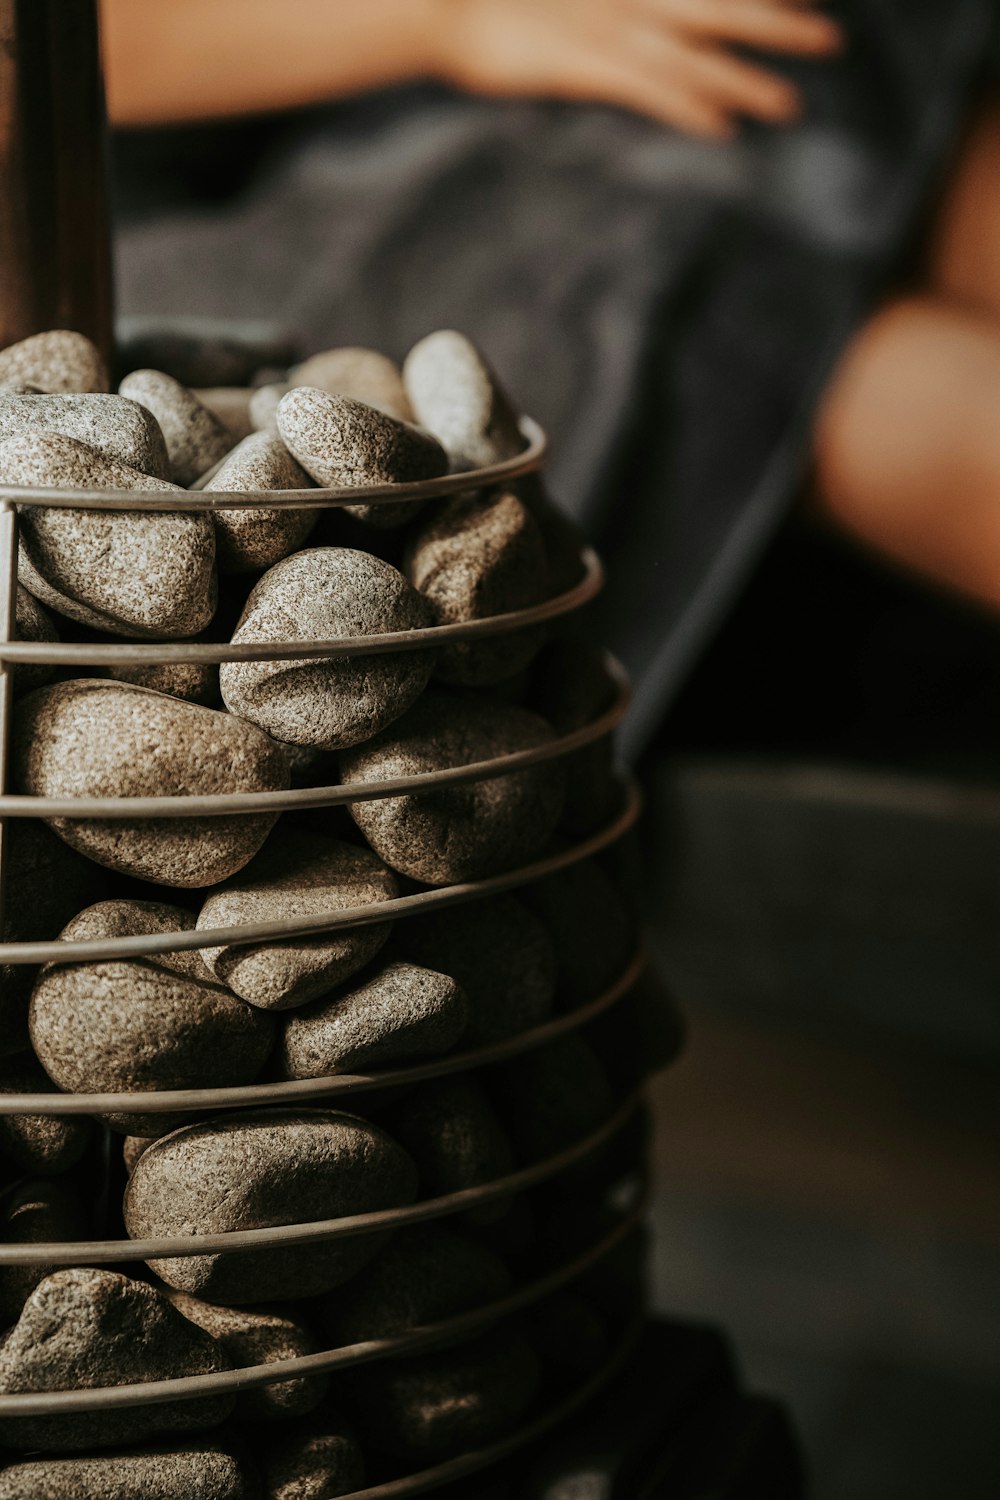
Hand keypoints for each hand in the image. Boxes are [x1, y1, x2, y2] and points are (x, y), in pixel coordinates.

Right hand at [436, 0, 842, 137]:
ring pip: (693, 56)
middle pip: (720, 8)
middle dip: (777, 24)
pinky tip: (720, 131)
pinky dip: (686, 108)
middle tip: (829, 41)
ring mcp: (609, 29)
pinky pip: (647, 91)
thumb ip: (605, 2)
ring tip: (789, 105)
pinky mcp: (583, 66)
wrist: (442, 3)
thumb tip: (638, 23)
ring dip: (744, 80)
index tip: (802, 0)